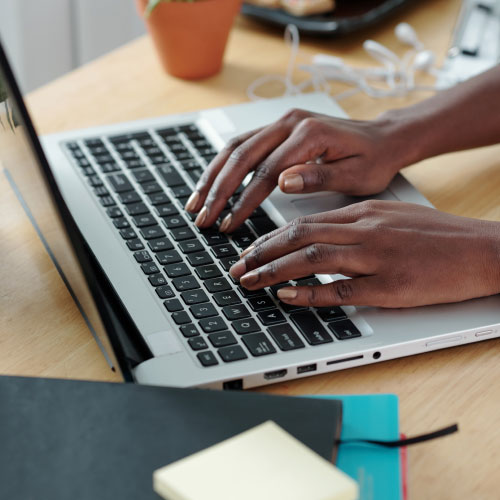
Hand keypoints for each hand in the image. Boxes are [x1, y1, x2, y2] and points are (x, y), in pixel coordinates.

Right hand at [185, 109, 411, 231]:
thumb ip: (319, 178)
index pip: (266, 172)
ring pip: (236, 148)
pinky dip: (224, 165)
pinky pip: (243, 145)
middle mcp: (290, 123)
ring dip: (213, 176)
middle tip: (202, 217)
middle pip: (242, 156)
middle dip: (218, 190)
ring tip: (196, 202)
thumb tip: (282, 182)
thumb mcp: (356, 175)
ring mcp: (282, 123)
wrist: (384, 139)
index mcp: (309, 135)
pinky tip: (212, 182)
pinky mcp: (279, 129)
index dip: (244, 201)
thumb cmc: (374, 160)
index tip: (230, 223)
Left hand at [228, 200, 499, 307]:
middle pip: (299, 237)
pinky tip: (287, 296)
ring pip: (312, 258)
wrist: (480, 249)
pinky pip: (341, 288)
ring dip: (275, 270)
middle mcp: (364, 230)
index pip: (304, 222)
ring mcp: (376, 257)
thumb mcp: (388, 218)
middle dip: (261, 253)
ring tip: (249, 280)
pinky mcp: (390, 285)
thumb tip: (317, 239)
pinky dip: (310, 292)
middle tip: (237, 267)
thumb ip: (352, 226)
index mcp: (362, 214)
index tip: (250, 250)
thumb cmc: (435, 235)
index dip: (270, 238)